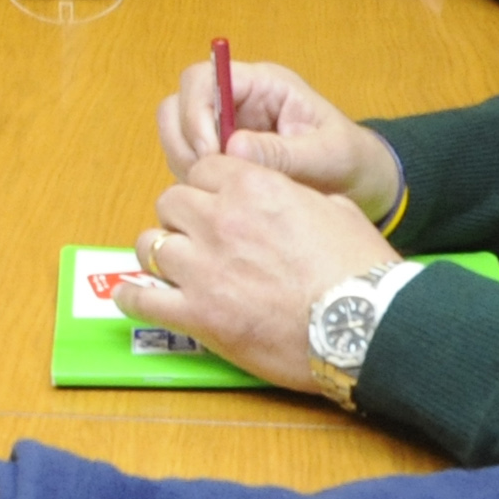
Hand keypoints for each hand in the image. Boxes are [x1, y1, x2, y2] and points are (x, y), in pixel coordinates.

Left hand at [111, 156, 399, 389]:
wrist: (365, 328)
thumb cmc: (360, 272)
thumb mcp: (338, 211)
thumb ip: (299, 197)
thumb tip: (289, 199)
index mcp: (254, 188)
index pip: (203, 170)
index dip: (208, 187)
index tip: (215, 203)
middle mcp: (219, 220)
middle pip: (171, 202)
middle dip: (182, 217)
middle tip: (198, 237)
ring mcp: (202, 268)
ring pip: (150, 243)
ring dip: (161, 253)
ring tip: (173, 267)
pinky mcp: (197, 313)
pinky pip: (142, 297)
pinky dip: (134, 297)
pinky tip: (134, 296)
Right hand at [156, 57, 398, 218]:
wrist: (364, 185)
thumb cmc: (352, 161)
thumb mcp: (327, 156)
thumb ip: (282, 152)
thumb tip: (233, 149)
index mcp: (262, 85)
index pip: (203, 78)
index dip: (195, 111)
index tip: (210, 153)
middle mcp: (235, 100)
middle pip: (178, 104)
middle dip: (184, 141)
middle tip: (204, 177)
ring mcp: (223, 127)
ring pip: (177, 134)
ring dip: (185, 162)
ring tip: (215, 190)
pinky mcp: (220, 155)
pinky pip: (187, 160)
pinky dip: (192, 179)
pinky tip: (219, 196)